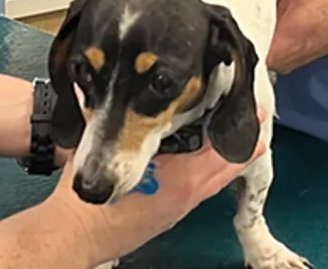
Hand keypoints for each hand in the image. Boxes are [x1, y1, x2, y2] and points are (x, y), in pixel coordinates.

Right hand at [47, 120, 267, 260]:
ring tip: (238, 138)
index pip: (221, 150)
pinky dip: (208, 172)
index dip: (238, 127)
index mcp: (181, 180)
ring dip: (225, 158)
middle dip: (240, 143)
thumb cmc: (87, 201)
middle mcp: (186, 197)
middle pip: (225, 167)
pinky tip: (201, 160)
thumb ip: (118, 120)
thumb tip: (119, 91)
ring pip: (213, 180)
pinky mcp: (166, 216)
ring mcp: (177, 209)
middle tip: (255, 121)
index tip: (254, 111)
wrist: (72, 237)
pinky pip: (198, 190)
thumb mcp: (105, 150)